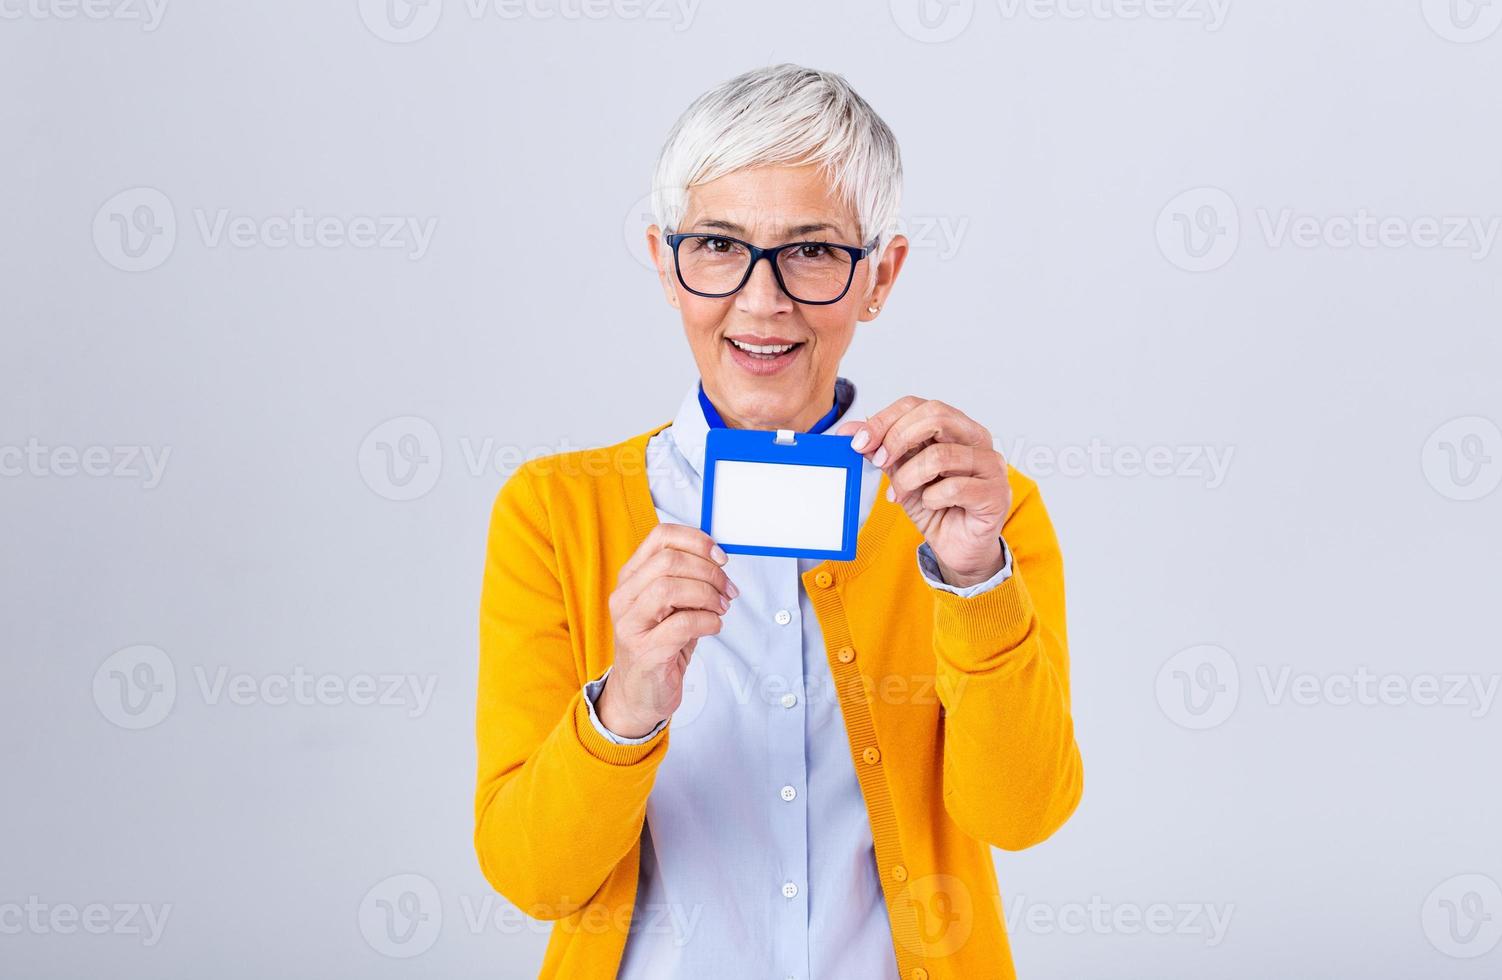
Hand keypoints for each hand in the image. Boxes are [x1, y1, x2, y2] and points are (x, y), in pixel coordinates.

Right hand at [597, 523, 737, 737]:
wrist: (638, 695)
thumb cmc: (658, 647)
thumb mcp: (670, 607)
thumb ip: (687, 581)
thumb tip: (718, 561)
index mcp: (631, 578)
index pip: (660, 538)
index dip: (696, 541)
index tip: (720, 556)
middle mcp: (625, 597)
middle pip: (668, 561)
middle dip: (708, 572)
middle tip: (727, 589)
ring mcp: (631, 624)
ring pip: (669, 588)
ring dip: (707, 595)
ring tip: (720, 608)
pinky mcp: (645, 651)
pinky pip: (682, 624)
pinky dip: (708, 621)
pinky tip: (714, 626)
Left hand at [838, 396, 1010, 587]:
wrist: (957, 545)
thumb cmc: (936, 506)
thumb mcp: (901, 474)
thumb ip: (881, 451)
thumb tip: (848, 432)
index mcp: (954, 427)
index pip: (917, 405)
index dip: (884, 420)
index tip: (859, 442)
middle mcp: (976, 439)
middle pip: (935, 415)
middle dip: (897, 439)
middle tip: (878, 462)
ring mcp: (991, 465)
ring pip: (940, 455)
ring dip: (909, 477)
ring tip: (900, 494)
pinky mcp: (995, 493)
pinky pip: (954, 488)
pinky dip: (932, 499)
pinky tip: (932, 505)